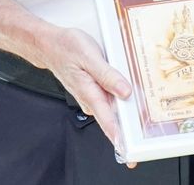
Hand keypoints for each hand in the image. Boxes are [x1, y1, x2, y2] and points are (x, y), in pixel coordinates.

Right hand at [32, 27, 134, 162]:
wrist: (50, 45)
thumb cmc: (66, 49)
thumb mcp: (90, 56)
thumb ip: (108, 75)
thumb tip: (125, 91)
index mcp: (90, 93)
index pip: (107, 121)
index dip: (118, 136)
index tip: (128, 149)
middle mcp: (90, 100)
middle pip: (114, 118)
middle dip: (129, 121)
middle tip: (144, 121)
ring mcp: (91, 98)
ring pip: (113, 108)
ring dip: (126, 109)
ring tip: (136, 100)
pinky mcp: (93, 93)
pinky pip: (110, 100)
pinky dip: (119, 98)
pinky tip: (126, 92)